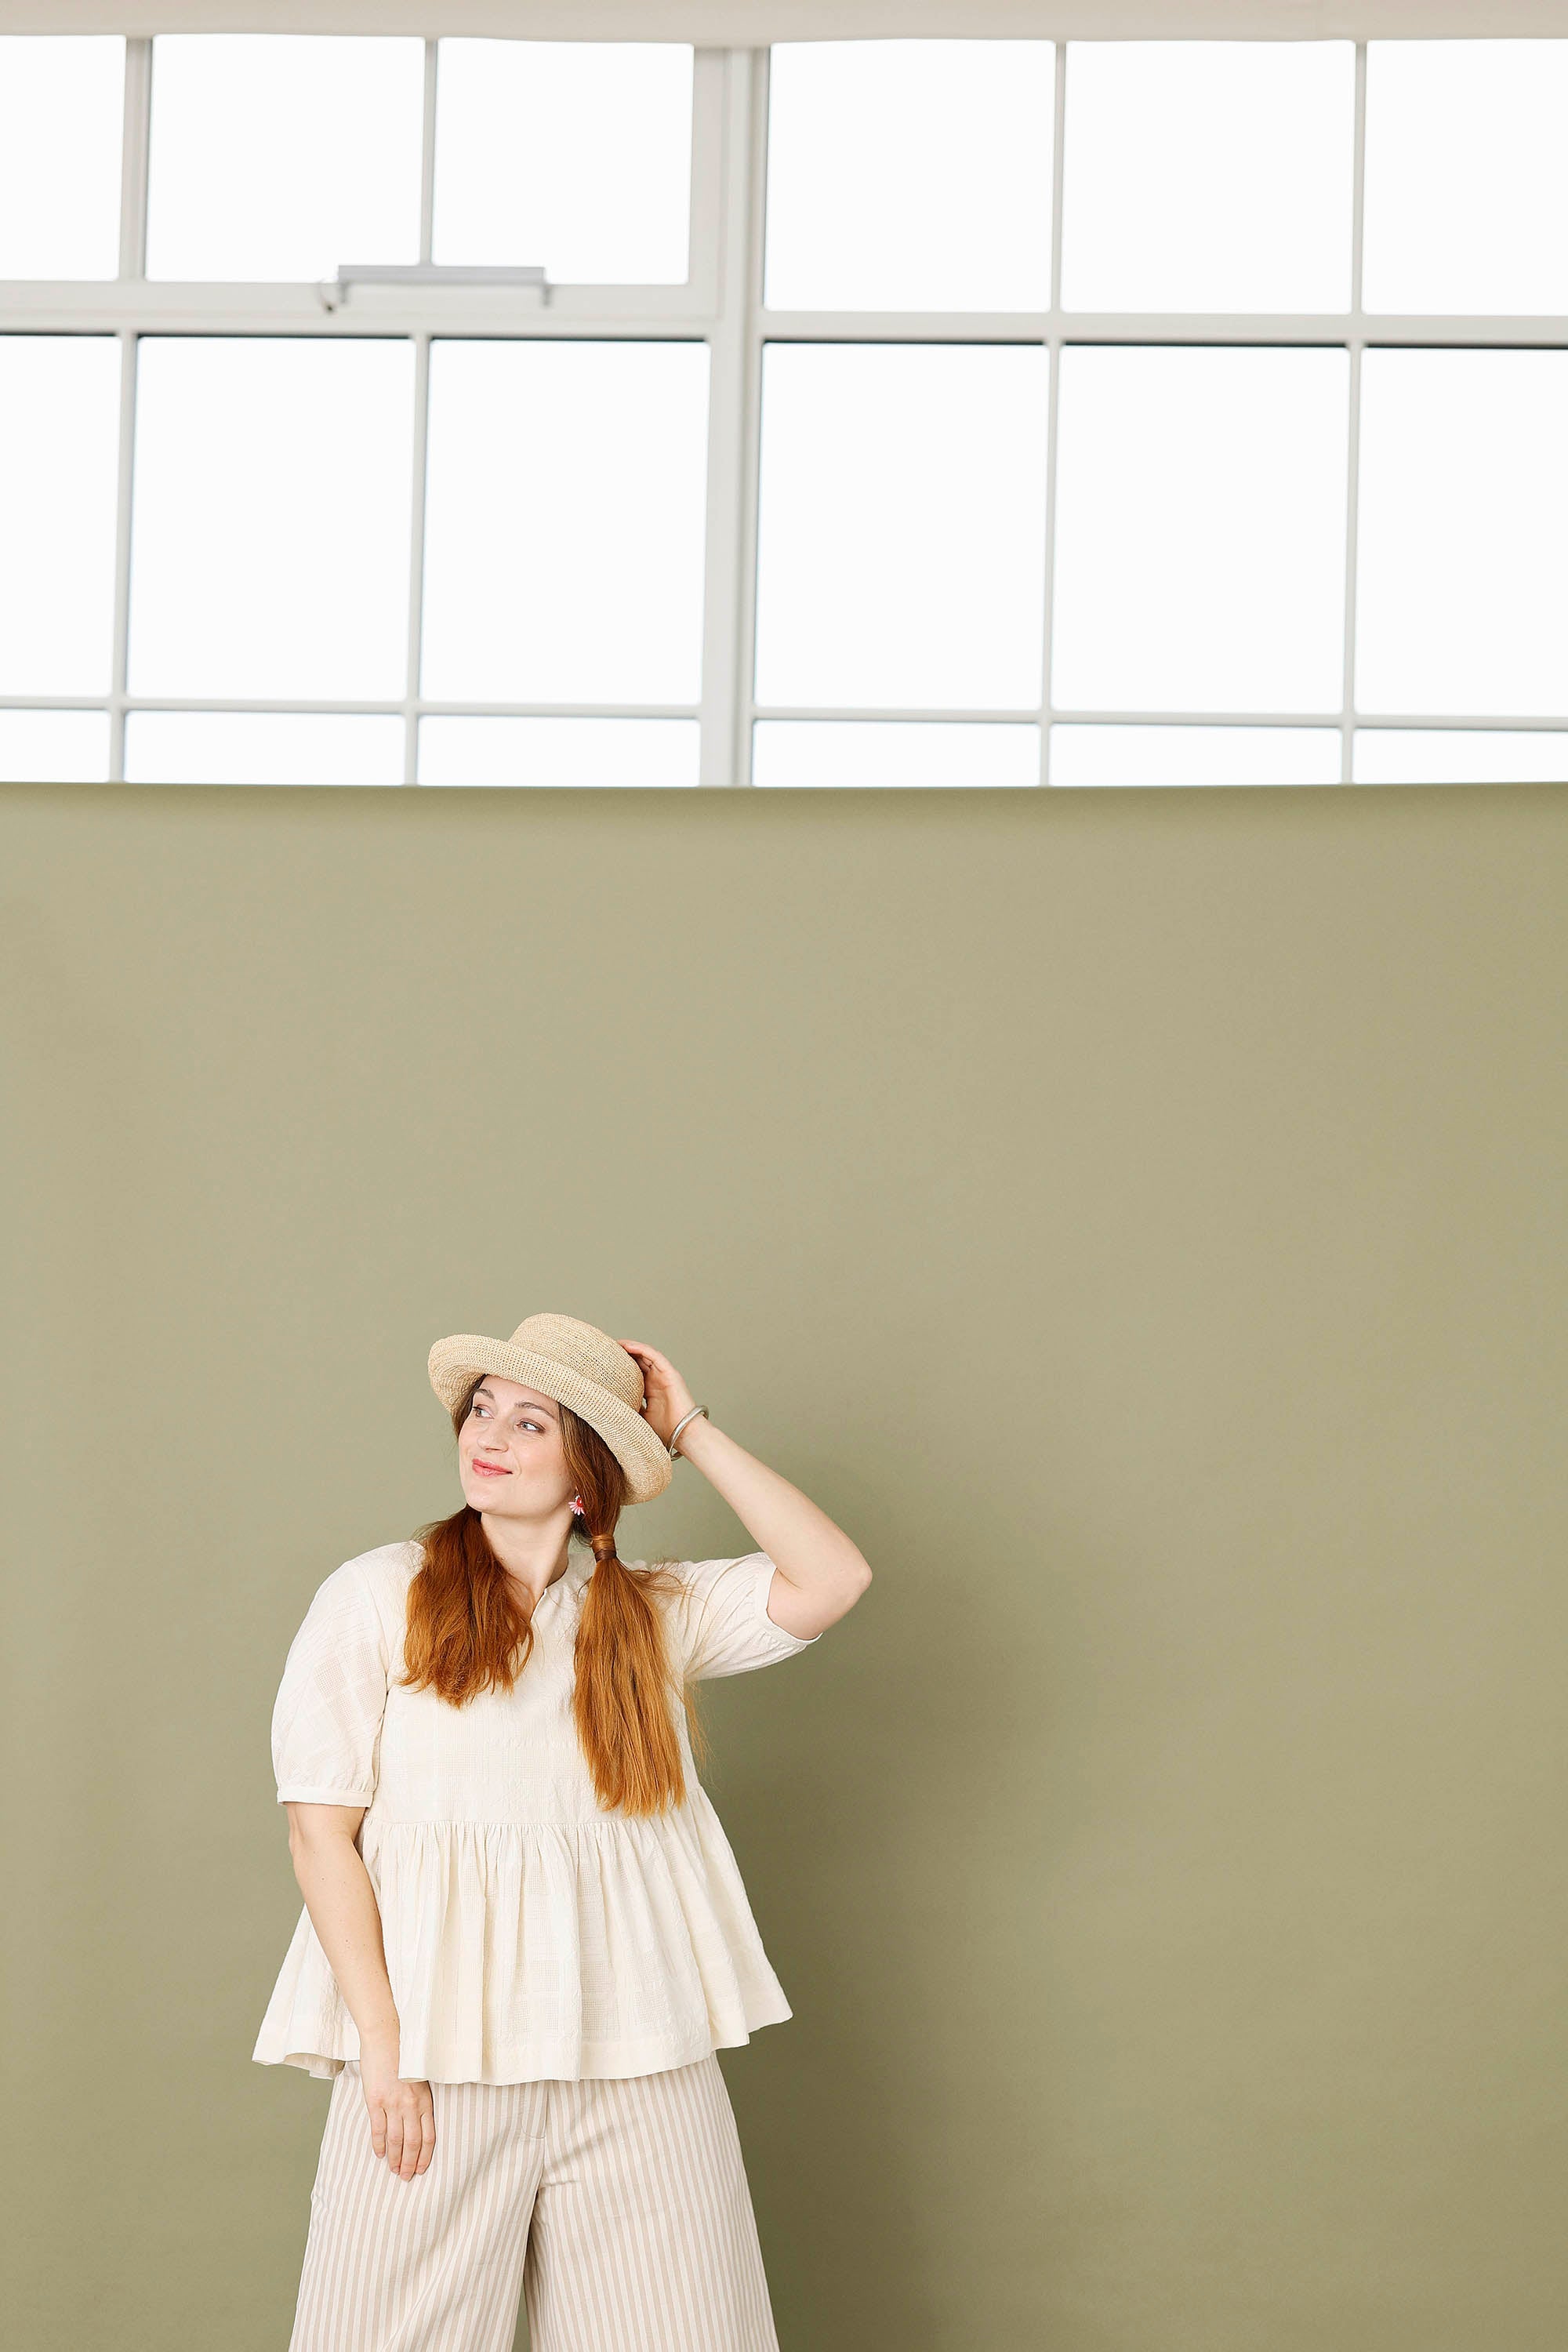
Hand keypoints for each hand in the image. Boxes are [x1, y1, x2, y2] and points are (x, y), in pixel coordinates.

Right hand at [357, 2038, 434, 2178]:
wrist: (386, 2036)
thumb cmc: (405, 2055)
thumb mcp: (420, 2077)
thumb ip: (420, 2098)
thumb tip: (419, 2119)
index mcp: (424, 2099)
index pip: (429, 2135)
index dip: (425, 2155)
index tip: (422, 2168)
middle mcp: (410, 2105)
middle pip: (413, 2143)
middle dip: (410, 2163)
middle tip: (407, 2177)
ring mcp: (392, 2104)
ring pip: (396, 2140)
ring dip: (395, 2159)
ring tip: (394, 2171)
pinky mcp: (375, 2101)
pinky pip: (378, 2129)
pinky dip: (379, 2145)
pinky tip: (380, 2154)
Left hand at [615, 1339, 698, 1451]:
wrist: (684, 1434)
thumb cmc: (666, 1430)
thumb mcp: (639, 1418)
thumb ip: (629, 1409)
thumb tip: (609, 1407)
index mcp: (650, 1391)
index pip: (634, 1373)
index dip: (620, 1367)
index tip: (604, 1363)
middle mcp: (657, 1381)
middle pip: (639, 1362)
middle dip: (624, 1354)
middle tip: (607, 1349)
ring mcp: (664, 1376)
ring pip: (646, 1356)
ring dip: (631, 1348)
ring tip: (616, 1343)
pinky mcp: (670, 1373)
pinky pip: (654, 1356)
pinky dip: (641, 1349)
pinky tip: (627, 1346)